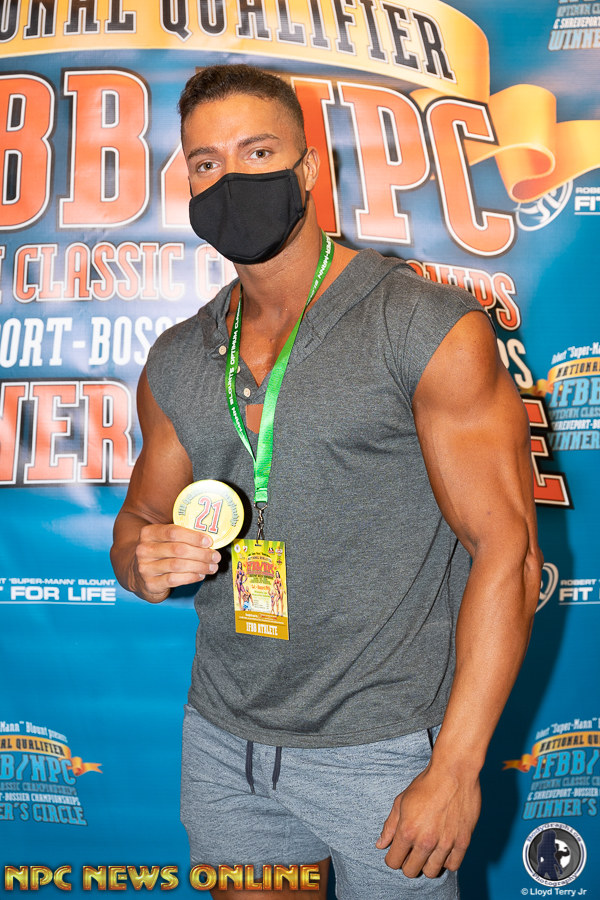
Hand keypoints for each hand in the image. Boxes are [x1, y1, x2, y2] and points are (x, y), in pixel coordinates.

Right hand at [132, 523, 220, 602]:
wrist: (138, 575)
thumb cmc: (159, 554)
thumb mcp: (164, 540)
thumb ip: (181, 536)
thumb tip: (209, 539)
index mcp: (148, 533)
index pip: (173, 532)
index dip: (193, 536)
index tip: (209, 541)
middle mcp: (144, 549)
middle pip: (178, 549)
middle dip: (201, 553)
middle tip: (215, 556)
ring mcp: (145, 568)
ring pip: (178, 565)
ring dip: (199, 566)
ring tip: (212, 567)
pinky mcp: (150, 583)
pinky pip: (174, 580)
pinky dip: (191, 577)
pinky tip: (200, 575)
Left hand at [375, 762, 480, 877]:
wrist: (453, 772)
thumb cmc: (426, 784)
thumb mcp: (401, 801)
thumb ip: (390, 826)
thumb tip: (380, 845)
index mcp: (407, 831)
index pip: (393, 862)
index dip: (393, 857)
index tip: (397, 851)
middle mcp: (425, 841)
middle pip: (411, 871)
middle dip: (408, 863)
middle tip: (412, 851)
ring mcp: (445, 843)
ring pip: (431, 872)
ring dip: (427, 863)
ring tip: (428, 850)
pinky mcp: (463, 842)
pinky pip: (452, 866)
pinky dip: (446, 861)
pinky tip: (442, 849)